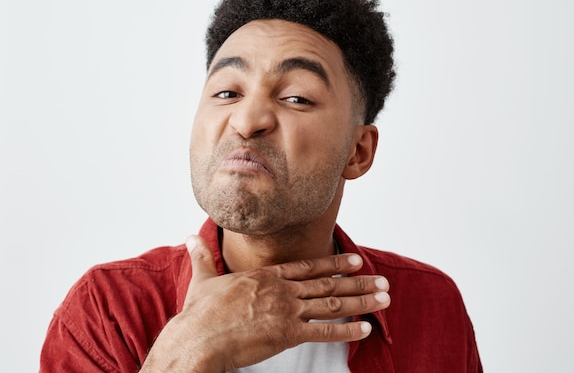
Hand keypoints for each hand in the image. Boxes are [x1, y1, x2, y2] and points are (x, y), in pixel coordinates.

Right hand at [140, 235, 389, 372]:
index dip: (334, 263)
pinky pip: (323, 331)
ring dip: (361, 301)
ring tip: (384, 299)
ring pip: (332, 303)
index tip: (354, 260)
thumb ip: (202, 256)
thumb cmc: (199, 313)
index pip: (308, 266)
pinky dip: (346, 330)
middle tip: (382, 281)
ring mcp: (287, 310)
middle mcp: (282, 290)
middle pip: (327, 284)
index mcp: (266, 276)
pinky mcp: (287, 334)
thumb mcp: (202, 278)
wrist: (198, 337)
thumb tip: (189, 237)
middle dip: (358, 282)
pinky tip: (364, 328)